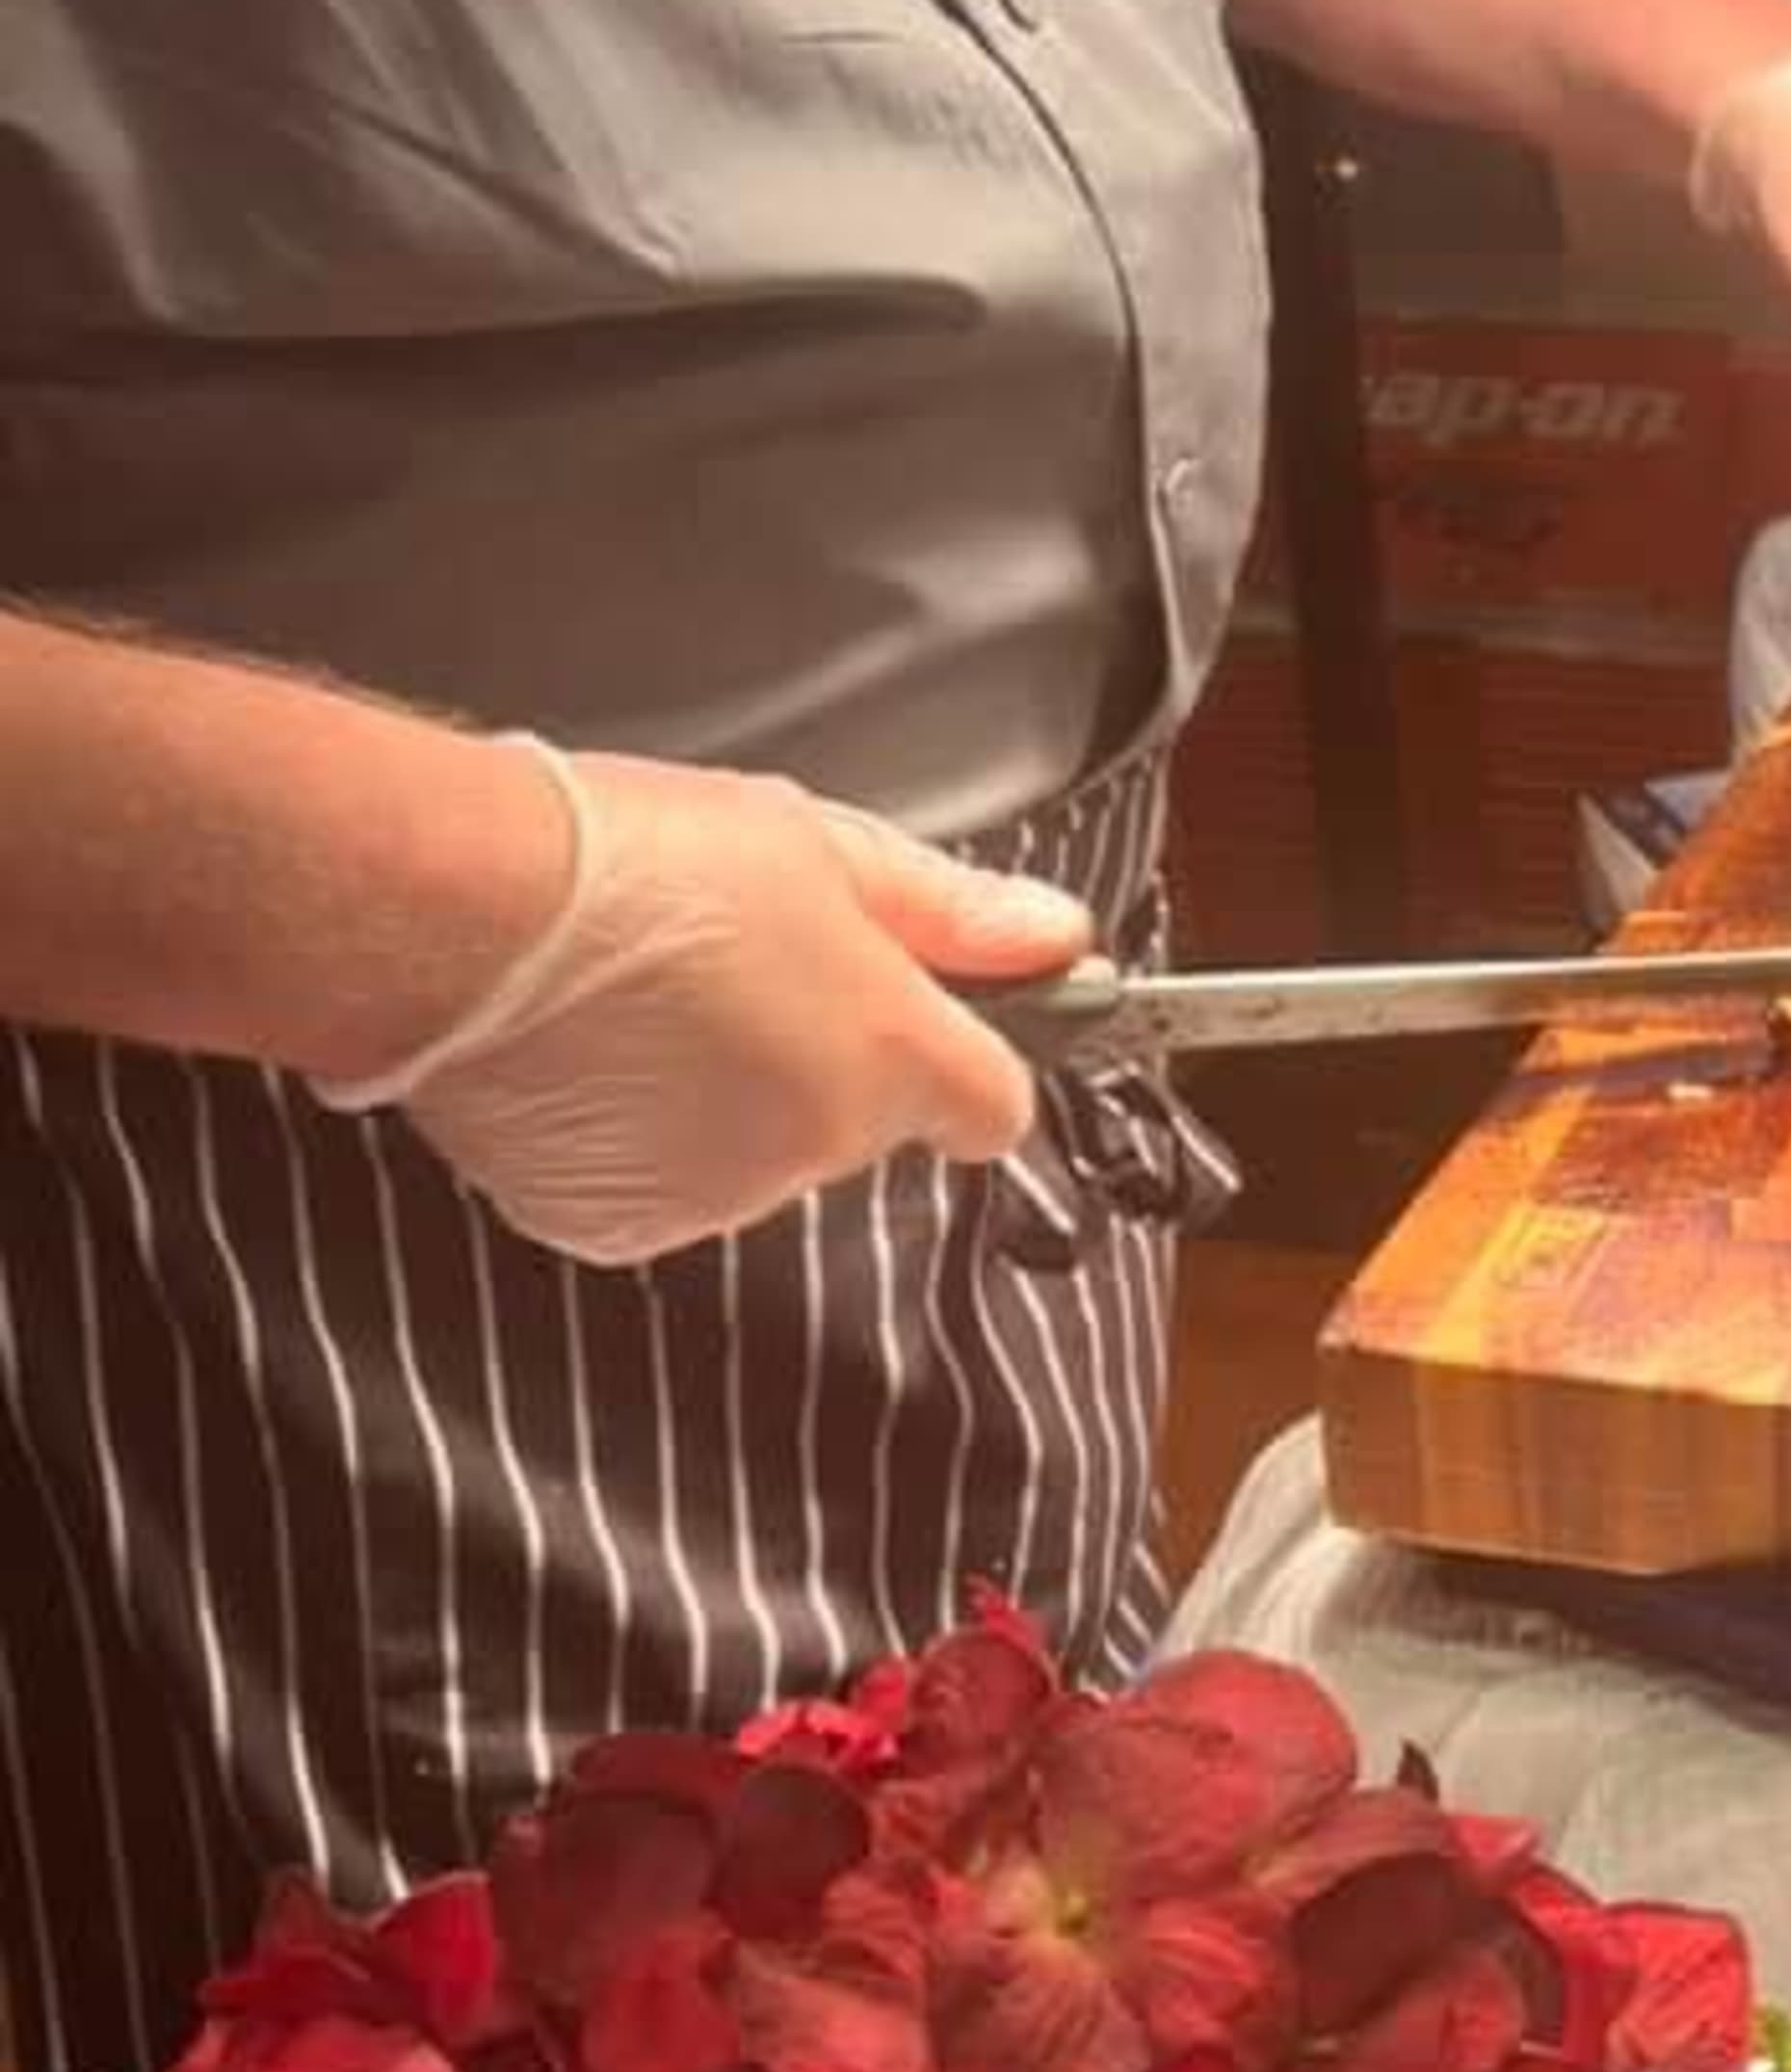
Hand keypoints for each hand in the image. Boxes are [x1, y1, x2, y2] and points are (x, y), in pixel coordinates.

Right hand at [318, 740, 1091, 1263]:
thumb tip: (1057, 940)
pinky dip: (635, 1140)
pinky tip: (587, 1055)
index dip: (967, 1059)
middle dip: (822, 1060)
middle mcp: (817, 1151)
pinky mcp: (617, 1227)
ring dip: (725, 1100)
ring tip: (640, 1002)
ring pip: (759, 1157)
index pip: (994, 1108)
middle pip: (862, 1126)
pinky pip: (659, 1188)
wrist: (452, 914)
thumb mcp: (816, 844)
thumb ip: (949, 913)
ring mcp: (716, 1199)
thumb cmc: (629, 860)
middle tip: (735, 964)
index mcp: (889, 1059)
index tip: (932, 1014)